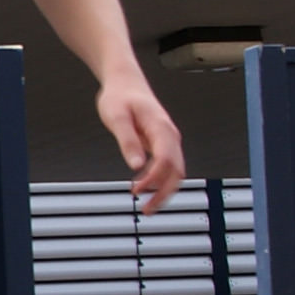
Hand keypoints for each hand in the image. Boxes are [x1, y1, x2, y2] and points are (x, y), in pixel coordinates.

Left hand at [97, 74, 185, 212]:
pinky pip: (169, 166)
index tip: (137, 191)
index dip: (153, 179)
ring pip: (176, 172)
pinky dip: (161, 181)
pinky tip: (145, 188)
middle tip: (147, 210)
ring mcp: (168, 140)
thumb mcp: (117, 117)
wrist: (125, 83)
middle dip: (164, 194)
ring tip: (147, 206)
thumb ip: (127, 141)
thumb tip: (136, 166)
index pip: (165, 160)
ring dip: (164, 191)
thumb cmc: (120, 97)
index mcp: (160, 127)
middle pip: (177, 171)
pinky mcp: (163, 143)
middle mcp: (169, 135)